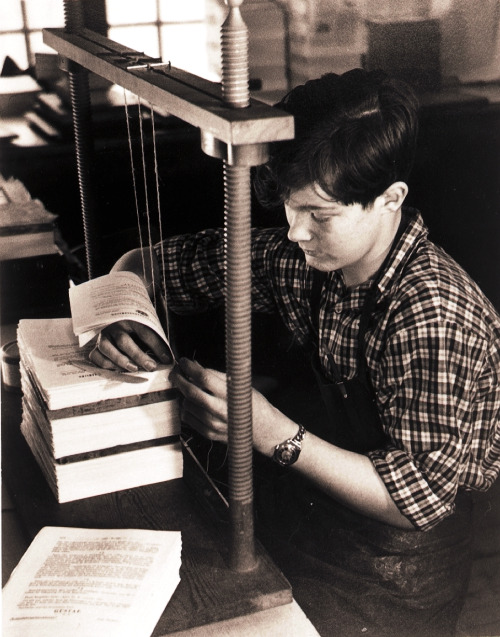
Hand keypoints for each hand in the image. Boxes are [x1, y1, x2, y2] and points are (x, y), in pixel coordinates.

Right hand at [89, 320, 171, 371]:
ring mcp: (103, 335)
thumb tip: (167, 358)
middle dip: (138, 356)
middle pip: (124, 341)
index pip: (145, 333)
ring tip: (133, 368)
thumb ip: (154, 340)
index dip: (157, 346)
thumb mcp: (146, 326)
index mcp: (130, 318)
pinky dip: (105, 364)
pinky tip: (117, 369)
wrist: (114, 311)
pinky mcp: (95, 345)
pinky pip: (96, 355)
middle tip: (151, 366)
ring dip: (120, 360)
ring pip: (107, 348)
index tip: (167, 359)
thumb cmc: (134, 324)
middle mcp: (115, 326)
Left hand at [170, 358, 296, 455]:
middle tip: (176, 373)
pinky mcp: (209, 433)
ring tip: (187, 388)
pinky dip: (186, 408)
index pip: (204, 377)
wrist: (264, 430)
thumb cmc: (255, 405)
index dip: (190, 367)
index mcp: (230, 395)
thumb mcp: (240, 385)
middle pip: (190, 392)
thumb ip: (217, 376)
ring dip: (183, 394)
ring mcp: (213, 424)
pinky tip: (191, 403)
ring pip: (186, 405)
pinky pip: (188, 419)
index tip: (184, 362)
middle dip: (179, 379)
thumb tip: (197, 366)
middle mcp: (220, 410)